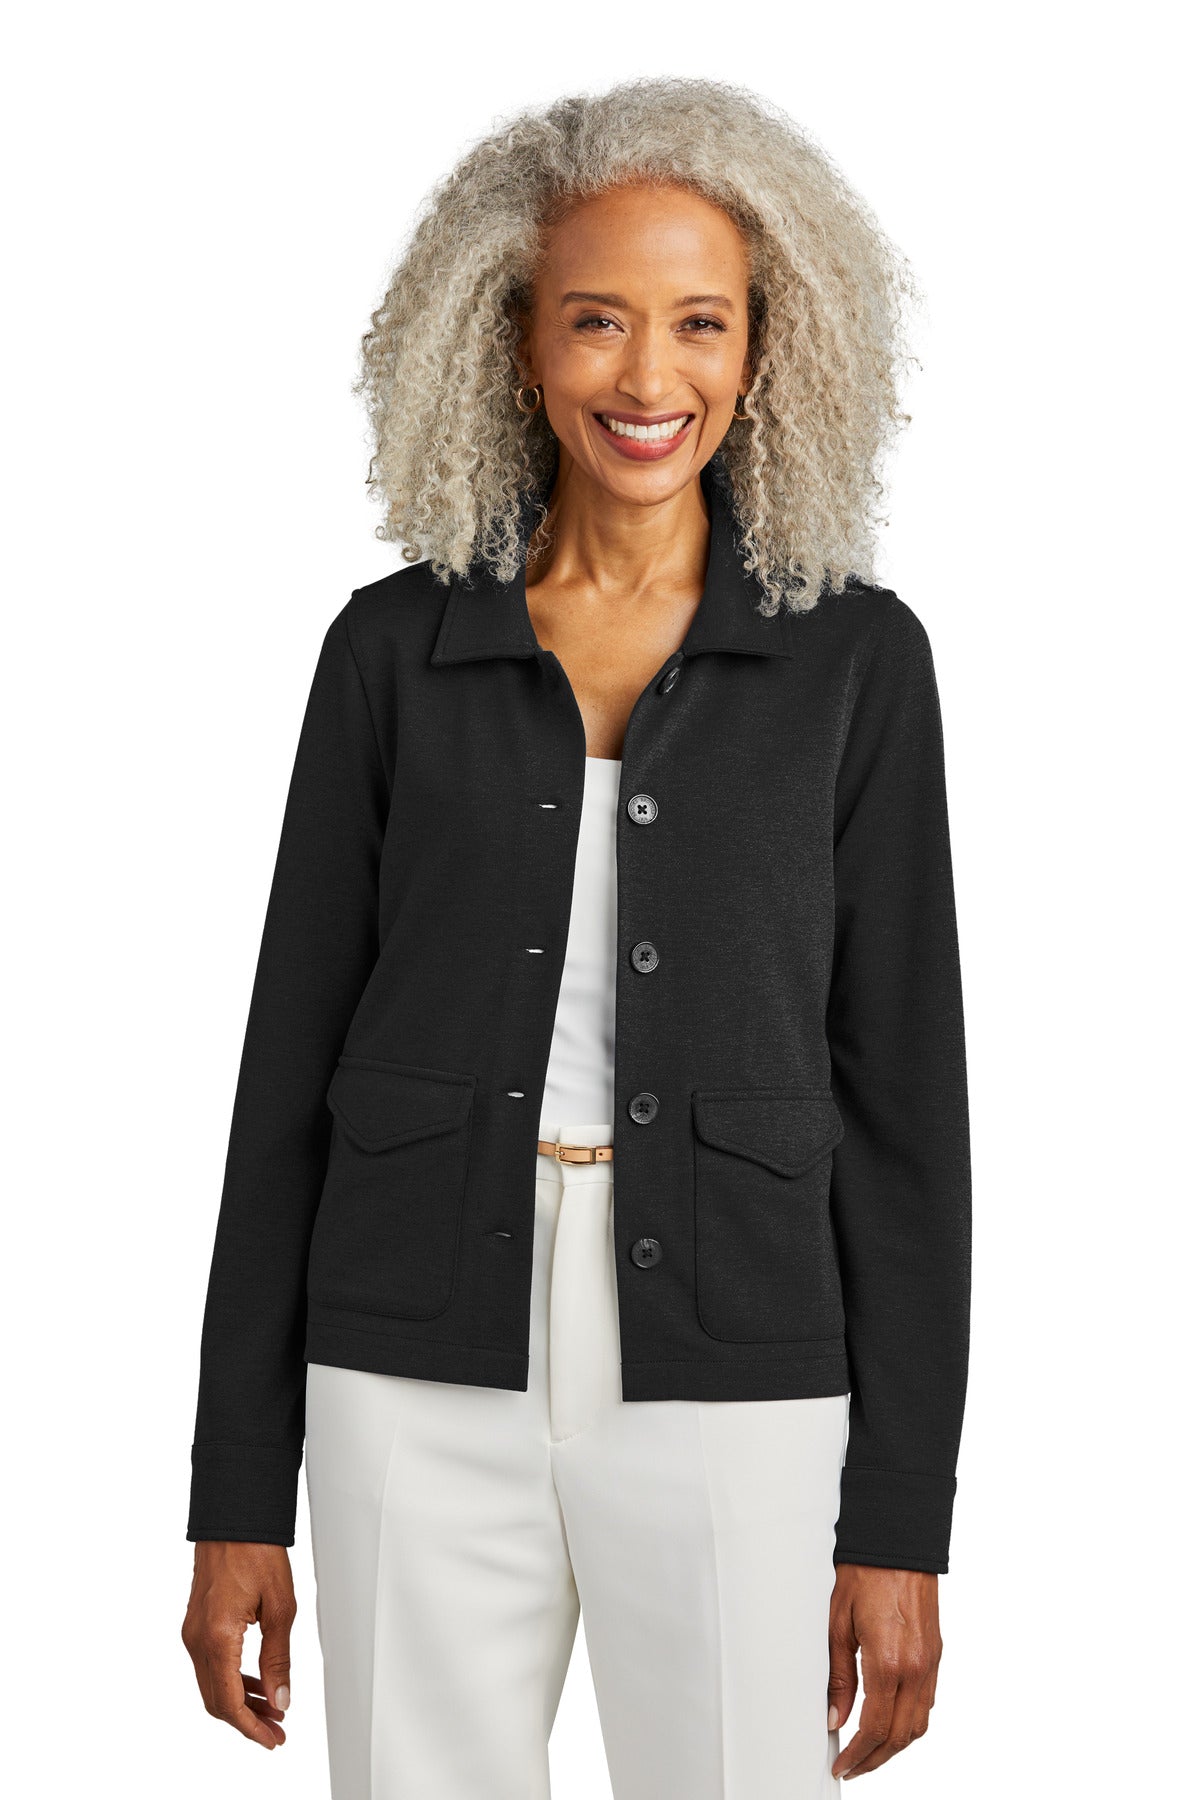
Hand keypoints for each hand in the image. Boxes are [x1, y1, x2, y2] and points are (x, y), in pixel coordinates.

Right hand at [182, 1542, 296, 1748]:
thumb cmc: (257, 1550)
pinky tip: (255, 1682)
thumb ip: (279, 1658)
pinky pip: (209, 1665)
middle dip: (246, 1721)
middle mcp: (197, 1639)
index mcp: (217, 1637)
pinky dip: (231, 1680)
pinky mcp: (196, 1623)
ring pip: (211, 1685)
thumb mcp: (281, 1606)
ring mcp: (192, 1631)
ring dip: (239, 1702)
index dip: (251, 1728)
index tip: (273, 1739)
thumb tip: (280, 1699)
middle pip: (216, 1701)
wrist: (233, 1516)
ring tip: (271, 1710)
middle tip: (276, 1730)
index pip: (229, 1702)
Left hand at [827, 1563, 941, 1779]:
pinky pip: (927, 1702)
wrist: (897, 1541)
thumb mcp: (837, 1623)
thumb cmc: (864, 1573)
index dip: (857, 1755)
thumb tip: (834, 1717)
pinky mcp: (936, 1654)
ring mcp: (930, 1662)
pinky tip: (889, 1721)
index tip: (841, 1765)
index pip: (874, 1728)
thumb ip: (838, 1676)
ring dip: (894, 1745)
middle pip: (900, 1736)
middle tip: (852, 1767)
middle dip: (875, 1759)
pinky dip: (909, 1722)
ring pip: (918, 1724)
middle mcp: (915, 1668)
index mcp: (888, 1662)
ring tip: (869, 1752)